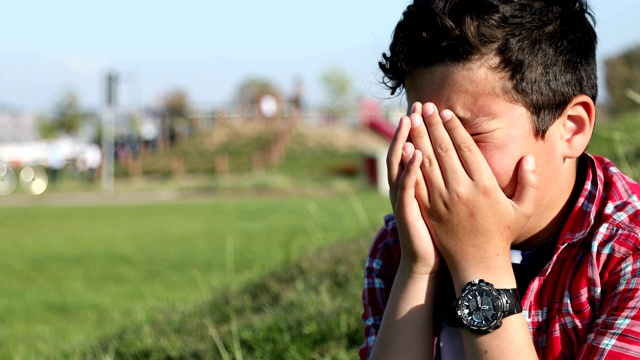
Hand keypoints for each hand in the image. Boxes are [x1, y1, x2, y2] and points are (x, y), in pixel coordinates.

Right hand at [387, 115, 439, 275]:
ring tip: (411, 120)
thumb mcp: (440, 204)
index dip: (421, 130)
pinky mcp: (408, 212)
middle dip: (413, 127)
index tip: (429, 110)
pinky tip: (417, 154)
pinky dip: (410, 170)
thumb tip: (454, 161)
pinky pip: (407, 188)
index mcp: (416, 184)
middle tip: (418, 106)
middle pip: (406, 151)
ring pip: (401, 165)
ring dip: (405, 141)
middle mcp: (406, 187)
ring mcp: (404, 199)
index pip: (416, 150)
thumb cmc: (440, 235)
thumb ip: (444, 181)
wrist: (429, 262)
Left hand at [407, 102, 537, 287]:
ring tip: (410, 119)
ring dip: (417, 138)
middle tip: (424, 107)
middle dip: (432, 125)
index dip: (454, 128)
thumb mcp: (522, 209)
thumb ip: (529, 182)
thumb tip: (529, 157)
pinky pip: (417, 181)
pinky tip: (405, 148)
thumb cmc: (501, 234)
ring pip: (427, 162)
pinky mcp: (429, 210)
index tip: (446, 113)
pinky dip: (410, 163)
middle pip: (443, 149)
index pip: (466, 148)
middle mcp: (462, 190)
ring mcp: (442, 200)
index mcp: (485, 186)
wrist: (477, 264)